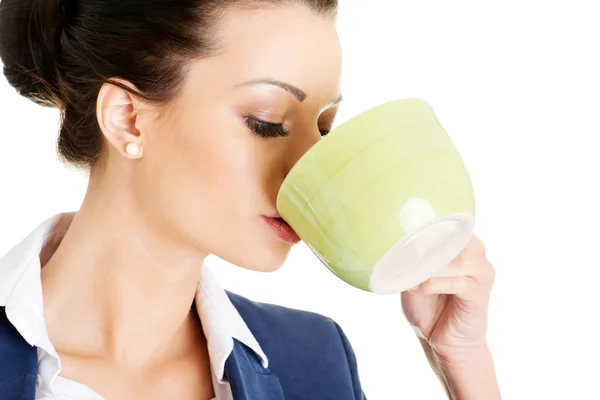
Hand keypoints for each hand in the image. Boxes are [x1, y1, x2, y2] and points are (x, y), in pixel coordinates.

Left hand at [401, 235, 494, 364]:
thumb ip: (410, 257)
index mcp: (460, 242)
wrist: (441, 340)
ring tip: (412, 275)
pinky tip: (417, 289)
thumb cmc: (428, 304)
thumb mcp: (413, 275)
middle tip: (405, 254)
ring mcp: (482, 272)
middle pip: (456, 237)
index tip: (403, 230)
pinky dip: (434, 284)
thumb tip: (391, 241)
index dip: (426, 225)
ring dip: (431, 266)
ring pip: (459, 259)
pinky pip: (459, 282)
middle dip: (428, 245)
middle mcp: (475, 252)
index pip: (447, 222)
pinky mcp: (480, 293)